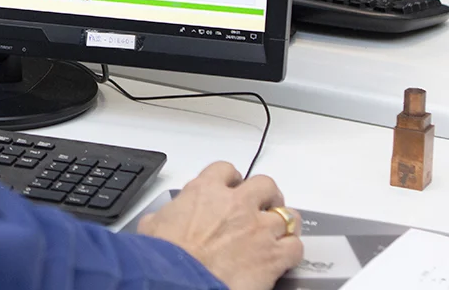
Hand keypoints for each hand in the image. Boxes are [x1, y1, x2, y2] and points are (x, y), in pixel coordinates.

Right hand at [137, 162, 302, 289]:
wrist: (181, 280)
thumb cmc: (166, 255)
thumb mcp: (153, 225)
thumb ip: (165, 215)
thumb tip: (159, 220)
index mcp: (205, 191)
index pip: (225, 170)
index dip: (231, 178)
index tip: (232, 186)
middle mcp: (236, 203)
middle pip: (265, 184)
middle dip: (266, 195)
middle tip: (262, 206)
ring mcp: (258, 228)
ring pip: (288, 215)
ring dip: (284, 222)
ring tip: (279, 231)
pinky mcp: (273, 255)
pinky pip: (295, 246)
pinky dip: (292, 250)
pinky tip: (284, 256)